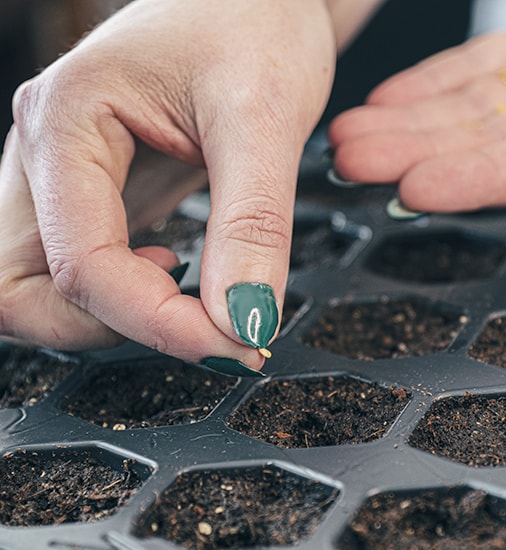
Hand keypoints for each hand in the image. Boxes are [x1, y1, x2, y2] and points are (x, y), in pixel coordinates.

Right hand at [1, 0, 336, 371]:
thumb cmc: (252, 22)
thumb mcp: (263, 118)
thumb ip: (252, 225)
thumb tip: (245, 321)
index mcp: (65, 121)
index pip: (80, 264)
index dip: (156, 322)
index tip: (234, 343)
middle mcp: (45, 154)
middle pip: (20, 291)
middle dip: (111, 330)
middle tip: (207, 331)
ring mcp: (62, 178)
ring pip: (42, 289)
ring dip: (116, 319)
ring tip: (199, 301)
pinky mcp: (95, 193)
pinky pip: (81, 270)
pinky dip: (127, 298)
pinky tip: (182, 276)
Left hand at [328, 0, 505, 211]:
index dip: (476, 180)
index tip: (413, 185)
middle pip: (491, 146)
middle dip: (416, 154)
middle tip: (352, 162)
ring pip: (473, 110)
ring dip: (408, 124)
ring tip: (348, 135)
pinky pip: (479, 68)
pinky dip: (429, 85)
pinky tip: (386, 101)